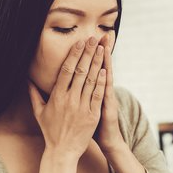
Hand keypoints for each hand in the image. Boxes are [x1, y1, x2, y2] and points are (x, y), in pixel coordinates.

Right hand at [28, 36, 106, 161]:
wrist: (62, 151)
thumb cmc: (50, 131)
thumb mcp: (38, 112)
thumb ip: (33, 94)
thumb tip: (27, 79)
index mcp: (56, 96)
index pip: (66, 70)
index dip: (74, 55)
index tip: (80, 42)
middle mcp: (69, 99)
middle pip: (80, 71)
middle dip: (88, 53)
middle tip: (94, 38)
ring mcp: (81, 107)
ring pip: (91, 81)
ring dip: (97, 63)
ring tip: (102, 49)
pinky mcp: (92, 116)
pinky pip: (97, 96)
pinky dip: (101, 83)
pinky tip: (105, 70)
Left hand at [91, 34, 147, 172]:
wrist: (106, 140)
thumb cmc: (92, 124)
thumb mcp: (84, 106)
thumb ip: (78, 93)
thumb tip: (65, 84)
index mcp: (93, 89)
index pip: (92, 66)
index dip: (92, 52)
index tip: (90, 37)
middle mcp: (101, 90)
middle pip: (101, 66)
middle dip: (102, 49)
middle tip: (104, 32)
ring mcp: (106, 97)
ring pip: (105, 75)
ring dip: (106, 60)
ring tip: (106, 45)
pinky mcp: (107, 107)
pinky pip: (105, 92)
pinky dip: (105, 82)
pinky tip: (105, 71)